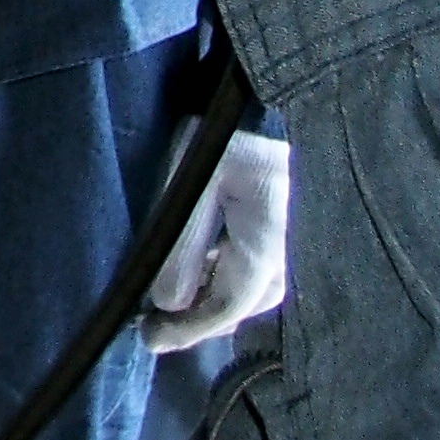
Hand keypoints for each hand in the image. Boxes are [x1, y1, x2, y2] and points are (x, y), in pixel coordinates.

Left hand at [143, 129, 291, 351]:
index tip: (148, 339)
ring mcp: (291, 244)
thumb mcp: (191, 184)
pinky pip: (254, 273)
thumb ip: (182, 245)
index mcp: (267, 243)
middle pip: (241, 307)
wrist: (261, 100)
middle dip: (197, 321)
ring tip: (169, 303)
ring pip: (249, 294)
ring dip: (209, 302)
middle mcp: (289, 254)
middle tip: (153, 325)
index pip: (227, 306)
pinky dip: (223, 282)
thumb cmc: (222, 134)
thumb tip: (167, 303)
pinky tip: (197, 274)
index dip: (186, 329)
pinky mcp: (285, 232)